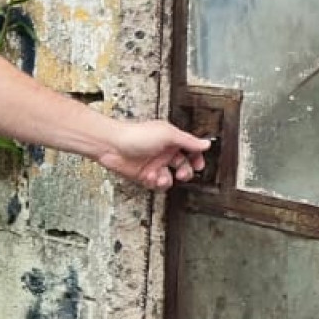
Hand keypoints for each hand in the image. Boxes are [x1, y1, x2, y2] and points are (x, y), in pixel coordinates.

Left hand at [92, 120, 209, 191]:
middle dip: (185, 172)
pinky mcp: (144, 175)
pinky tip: (150, 177)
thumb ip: (188, 141)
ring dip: (167, 180)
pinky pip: (156, 184)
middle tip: (182, 174)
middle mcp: (164, 152)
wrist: (113, 146)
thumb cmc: (136, 134)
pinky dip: (155, 183)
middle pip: (182, 166)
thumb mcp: (168, 134)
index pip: (190, 150)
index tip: (199, 165)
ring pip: (170, 179)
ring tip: (161, 177)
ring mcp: (154, 164)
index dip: (196, 158)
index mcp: (171, 140)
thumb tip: (205, 144)